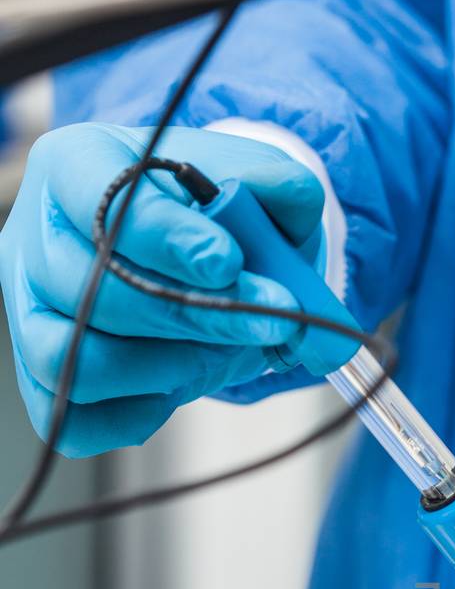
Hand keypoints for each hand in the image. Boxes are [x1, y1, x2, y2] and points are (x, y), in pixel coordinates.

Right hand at [0, 123, 325, 455]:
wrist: (195, 258)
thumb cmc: (208, 215)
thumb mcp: (249, 180)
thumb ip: (277, 185)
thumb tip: (294, 204)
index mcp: (75, 166)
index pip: (102, 205)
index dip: (167, 239)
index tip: (230, 264)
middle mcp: (35, 237)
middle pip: (92, 290)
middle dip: (193, 316)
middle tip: (270, 322)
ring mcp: (27, 311)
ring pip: (73, 361)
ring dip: (166, 368)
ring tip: (223, 352)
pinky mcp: (38, 376)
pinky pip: (72, 421)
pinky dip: (135, 414)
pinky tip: (179, 386)